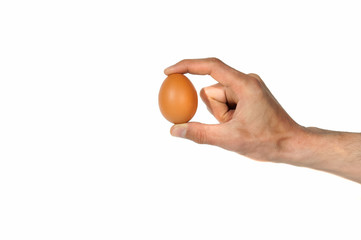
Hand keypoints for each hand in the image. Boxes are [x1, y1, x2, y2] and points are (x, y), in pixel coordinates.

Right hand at [164, 58, 302, 161]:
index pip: (210, 67)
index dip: (186, 66)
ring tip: (239, 126)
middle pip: (211, 90)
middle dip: (215, 111)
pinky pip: (226, 101)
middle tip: (232, 126)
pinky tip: (242, 125)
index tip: (168, 72)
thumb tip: (174, 129)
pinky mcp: (248, 94)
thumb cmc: (267, 142)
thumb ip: (199, 133)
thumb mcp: (229, 139)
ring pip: (218, 98)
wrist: (293, 144)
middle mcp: (246, 80)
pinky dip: (226, 115)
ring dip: (221, 115)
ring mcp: (248, 87)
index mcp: (244, 84)